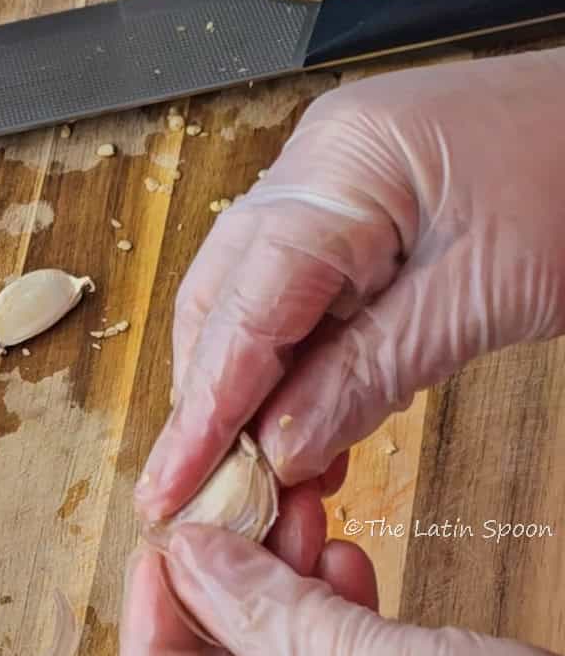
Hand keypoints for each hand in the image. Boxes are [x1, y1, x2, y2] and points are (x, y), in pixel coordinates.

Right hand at [135, 50, 564, 519]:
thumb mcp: (484, 294)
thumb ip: (373, 372)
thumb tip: (284, 446)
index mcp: (338, 167)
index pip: (244, 308)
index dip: (204, 410)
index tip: (171, 485)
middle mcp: (315, 167)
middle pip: (225, 299)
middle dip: (210, 400)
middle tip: (202, 488)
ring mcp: (335, 183)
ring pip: (258, 302)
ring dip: (257, 389)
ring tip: (262, 474)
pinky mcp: (364, 209)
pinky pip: (308, 294)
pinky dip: (305, 362)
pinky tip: (313, 420)